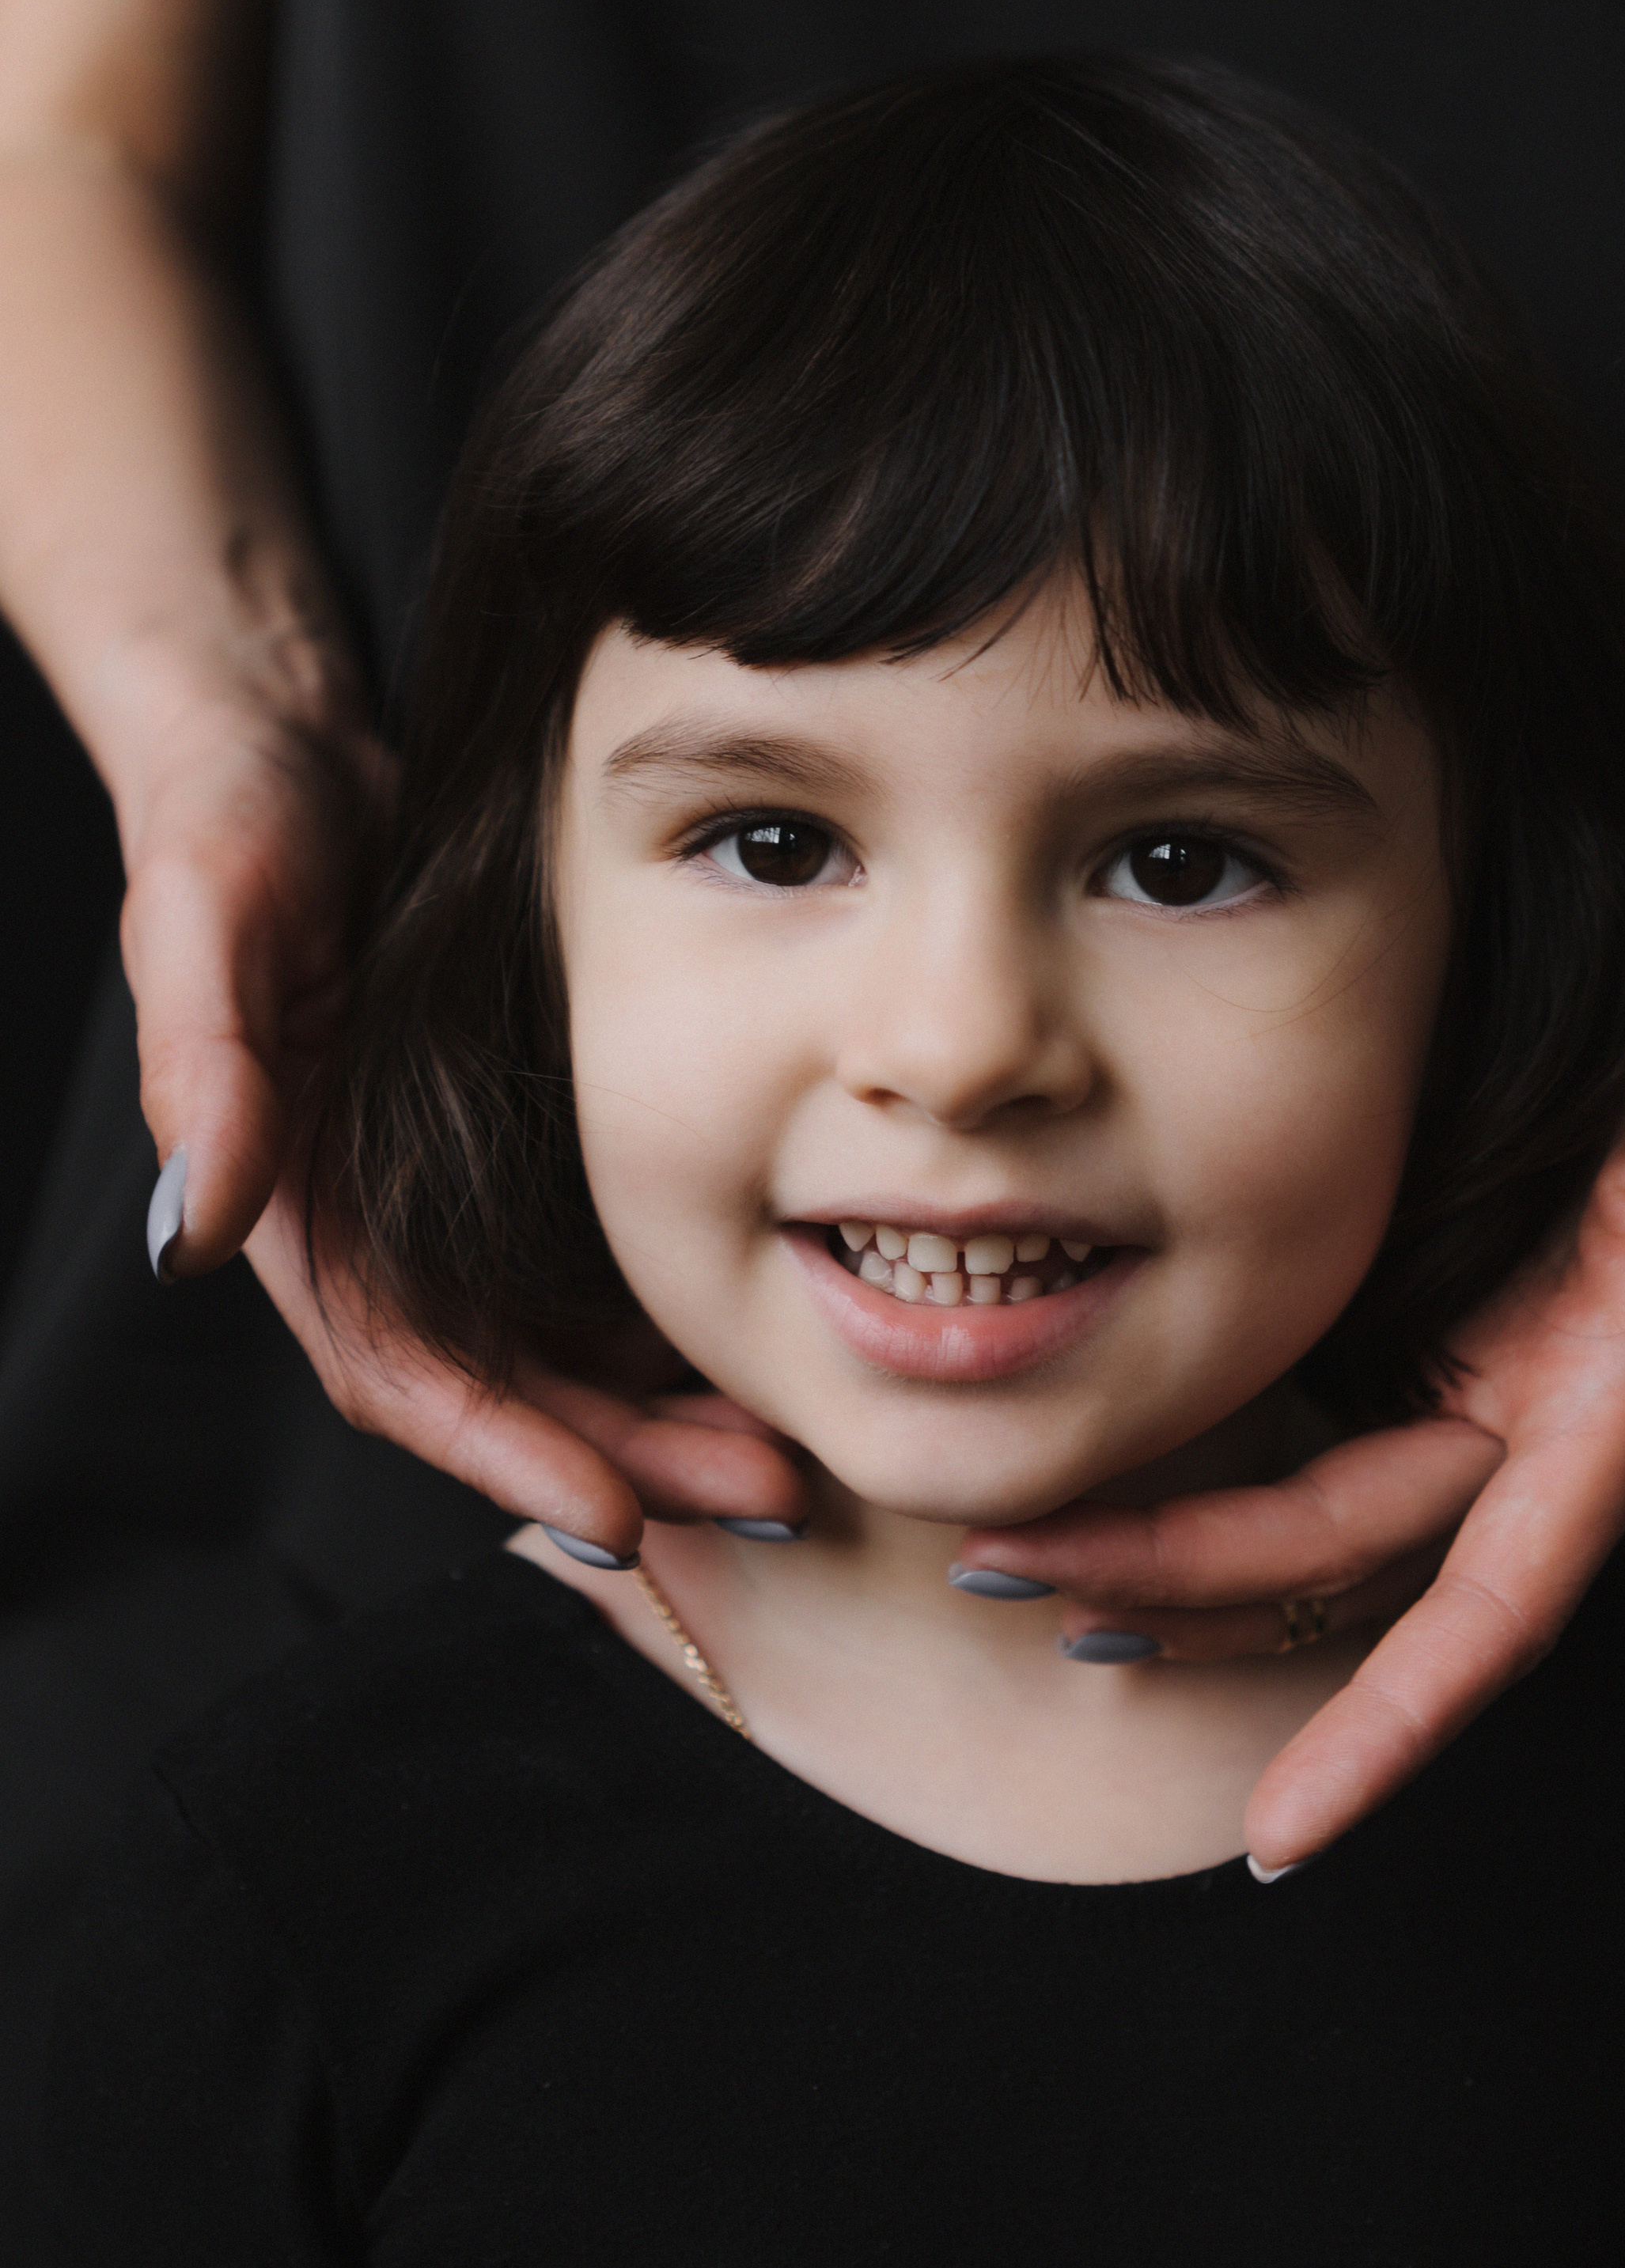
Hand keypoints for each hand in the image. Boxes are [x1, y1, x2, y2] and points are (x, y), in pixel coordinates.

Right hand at [133, 673, 806, 1557]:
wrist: (283, 750)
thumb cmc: (229, 826)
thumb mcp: (208, 919)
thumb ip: (207, 1075)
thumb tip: (195, 1235)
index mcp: (293, 1211)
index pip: (402, 1378)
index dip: (506, 1455)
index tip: (615, 1517)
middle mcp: (370, 1233)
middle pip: (508, 1393)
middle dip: (627, 1460)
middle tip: (766, 1495)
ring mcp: (439, 1204)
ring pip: (562, 1353)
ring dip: (663, 1415)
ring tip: (786, 1457)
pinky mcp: (501, 1159)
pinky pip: (588, 1275)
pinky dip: (664, 1324)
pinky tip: (757, 1343)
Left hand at [955, 892, 1624, 1864]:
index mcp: (1620, 1402)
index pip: (1493, 1610)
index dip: (1394, 1727)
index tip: (1286, 1834)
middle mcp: (1539, 1409)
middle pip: (1344, 1562)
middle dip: (1186, 1595)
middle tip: (1011, 1582)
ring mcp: (1479, 1361)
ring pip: (1304, 1512)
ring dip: (1168, 1548)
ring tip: (1017, 1555)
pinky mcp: (1428, 1296)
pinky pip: (1301, 1419)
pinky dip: (1200, 1458)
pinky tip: (1100, 1459)